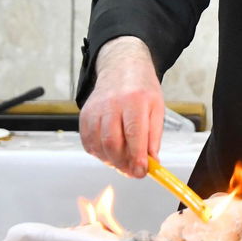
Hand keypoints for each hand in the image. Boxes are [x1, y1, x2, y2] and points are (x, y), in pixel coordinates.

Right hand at [78, 36, 164, 177]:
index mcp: (135, 101)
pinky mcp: (84, 114)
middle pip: (112, 143)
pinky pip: (88, 142)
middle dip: (123, 163)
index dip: (137, 158)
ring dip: (111, 160)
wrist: (121, 67)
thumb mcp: (157, 108)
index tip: (141, 172)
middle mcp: (112, 104)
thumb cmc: (141, 89)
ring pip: (98, 145)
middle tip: (133, 171)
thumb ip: (154, 137)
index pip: (134, 134)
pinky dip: (99, 153)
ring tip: (123, 160)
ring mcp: (95, 109)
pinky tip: (110, 151)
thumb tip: (152, 163)